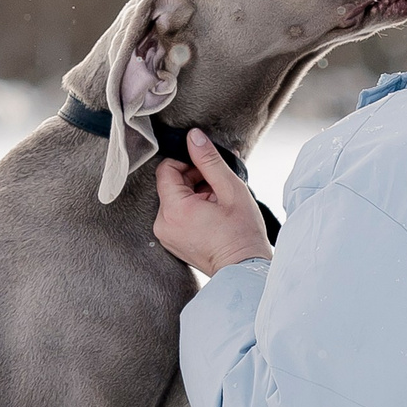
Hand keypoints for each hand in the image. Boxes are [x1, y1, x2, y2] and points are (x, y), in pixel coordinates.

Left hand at [153, 130, 272, 275]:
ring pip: (174, 198)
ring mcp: (165, 235)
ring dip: (194, 194)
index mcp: (174, 210)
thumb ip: (209, 160)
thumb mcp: (230, 189)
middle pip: (169, 184)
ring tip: (217, 203)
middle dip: (193, 179)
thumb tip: (194, 137)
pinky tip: (211, 214)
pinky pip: (176, 214)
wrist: (244, 269)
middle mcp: (163, 223)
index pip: (166, 169)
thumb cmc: (241, 234)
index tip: (208, 171)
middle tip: (217, 188)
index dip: (187, 163)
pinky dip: (192, 209)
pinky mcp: (171, 241)